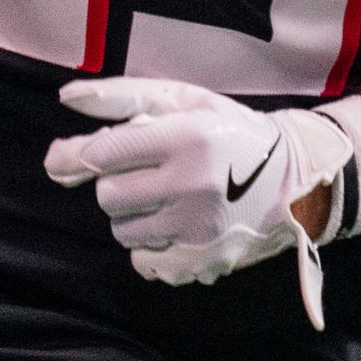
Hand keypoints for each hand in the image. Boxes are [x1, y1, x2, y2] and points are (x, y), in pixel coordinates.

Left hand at [44, 77, 349, 325]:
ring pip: (123, 231)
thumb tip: (64, 97)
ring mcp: (198, 228)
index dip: (92, 155)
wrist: (296, 179)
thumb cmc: (230, 131)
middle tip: (145, 176)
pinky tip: (174, 226)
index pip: (103, 154)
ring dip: (133, 215)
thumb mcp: (184, 100)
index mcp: (187, 136)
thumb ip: (120, 98)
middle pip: (108, 197)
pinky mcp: (203, 260)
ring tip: (164, 199)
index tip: (95, 157)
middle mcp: (192, 184)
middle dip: (118, 185)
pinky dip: (150, 246)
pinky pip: (143, 262)